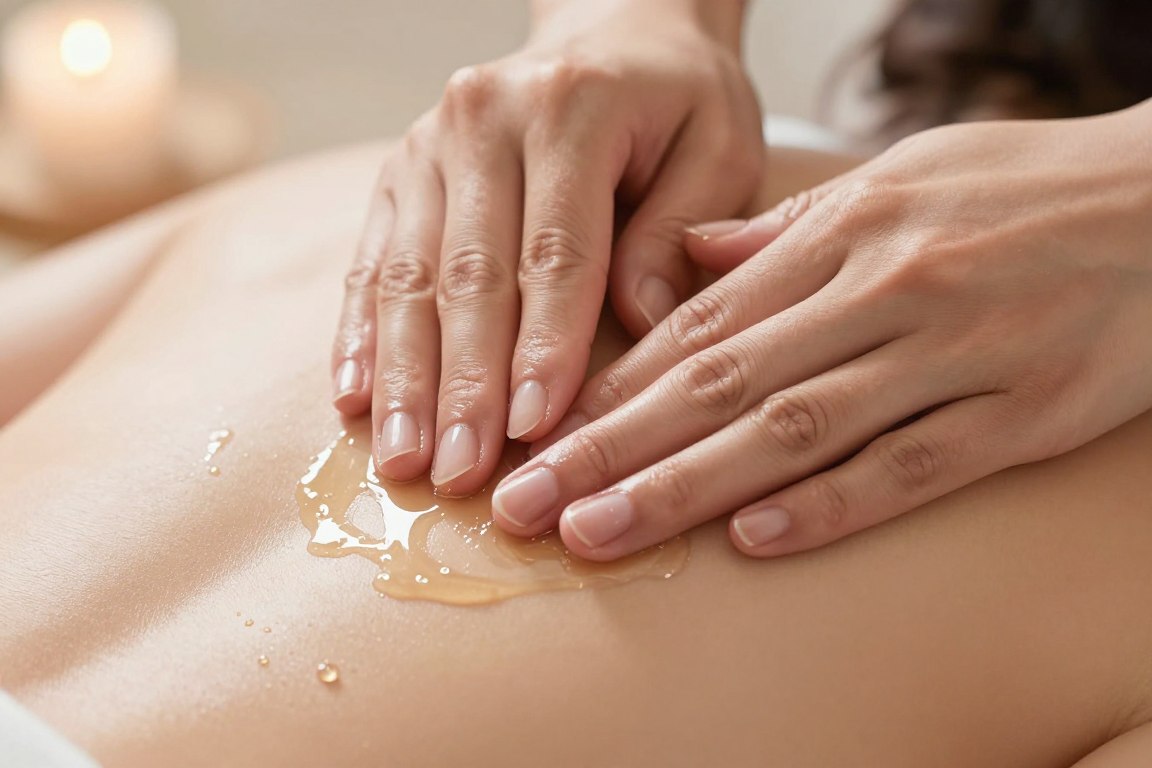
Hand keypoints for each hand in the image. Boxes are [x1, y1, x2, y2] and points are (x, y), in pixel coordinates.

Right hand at [329, 0, 762, 496]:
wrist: (610, 32)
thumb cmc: (676, 101)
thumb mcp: (718, 146)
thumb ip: (683, 228)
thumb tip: (640, 320)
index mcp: (570, 107)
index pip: (556, 250)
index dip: (544, 347)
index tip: (536, 430)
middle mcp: (483, 118)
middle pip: (470, 274)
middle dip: (463, 385)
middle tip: (461, 474)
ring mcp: (427, 144)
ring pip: (408, 277)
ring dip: (404, 378)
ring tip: (403, 462)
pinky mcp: (399, 174)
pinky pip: (370, 263)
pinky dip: (360, 337)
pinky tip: (353, 401)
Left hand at [491, 102, 1151, 559]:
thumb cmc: (1025, 186)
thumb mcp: (900, 175)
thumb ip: (789, 230)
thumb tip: (691, 258)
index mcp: (846, 234)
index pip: (702, 323)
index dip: (614, 388)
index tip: (544, 436)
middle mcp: (885, 292)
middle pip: (723, 384)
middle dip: (613, 448)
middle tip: (530, 503)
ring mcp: (954, 355)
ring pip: (797, 429)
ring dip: (687, 487)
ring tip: (601, 532)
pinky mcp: (1023, 414)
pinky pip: (913, 468)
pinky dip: (832, 506)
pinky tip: (754, 540)